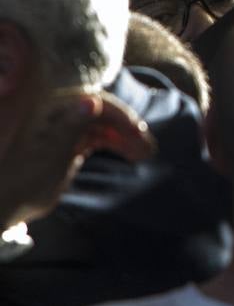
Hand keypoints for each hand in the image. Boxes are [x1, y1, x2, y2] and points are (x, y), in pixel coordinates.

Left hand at [0, 89, 154, 227]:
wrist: (8, 205)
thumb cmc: (26, 180)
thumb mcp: (51, 154)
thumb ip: (71, 126)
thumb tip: (92, 100)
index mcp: (51, 111)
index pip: (94, 102)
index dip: (119, 114)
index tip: (138, 132)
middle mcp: (60, 115)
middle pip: (103, 113)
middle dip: (127, 129)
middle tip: (148, 149)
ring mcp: (66, 129)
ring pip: (106, 126)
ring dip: (127, 138)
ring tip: (146, 155)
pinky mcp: (71, 144)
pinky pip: (101, 137)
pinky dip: (118, 145)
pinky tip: (133, 155)